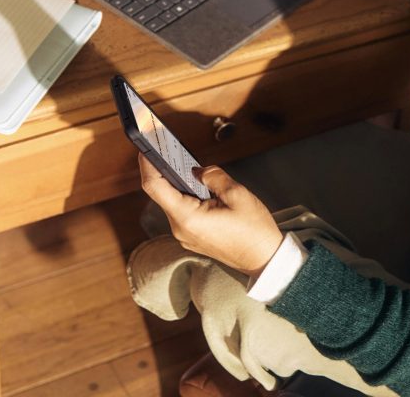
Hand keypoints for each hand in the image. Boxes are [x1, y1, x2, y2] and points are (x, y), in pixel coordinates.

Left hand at [138, 153, 282, 278]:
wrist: (264, 259)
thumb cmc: (254, 231)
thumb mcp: (237, 194)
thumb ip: (213, 176)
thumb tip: (199, 170)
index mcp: (188, 217)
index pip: (155, 187)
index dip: (147, 165)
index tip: (145, 149)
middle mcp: (180, 229)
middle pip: (163, 194)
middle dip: (166, 172)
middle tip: (170, 151)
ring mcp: (185, 235)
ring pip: (173, 203)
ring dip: (179, 185)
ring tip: (188, 167)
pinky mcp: (192, 237)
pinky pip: (182, 213)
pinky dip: (187, 197)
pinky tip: (199, 187)